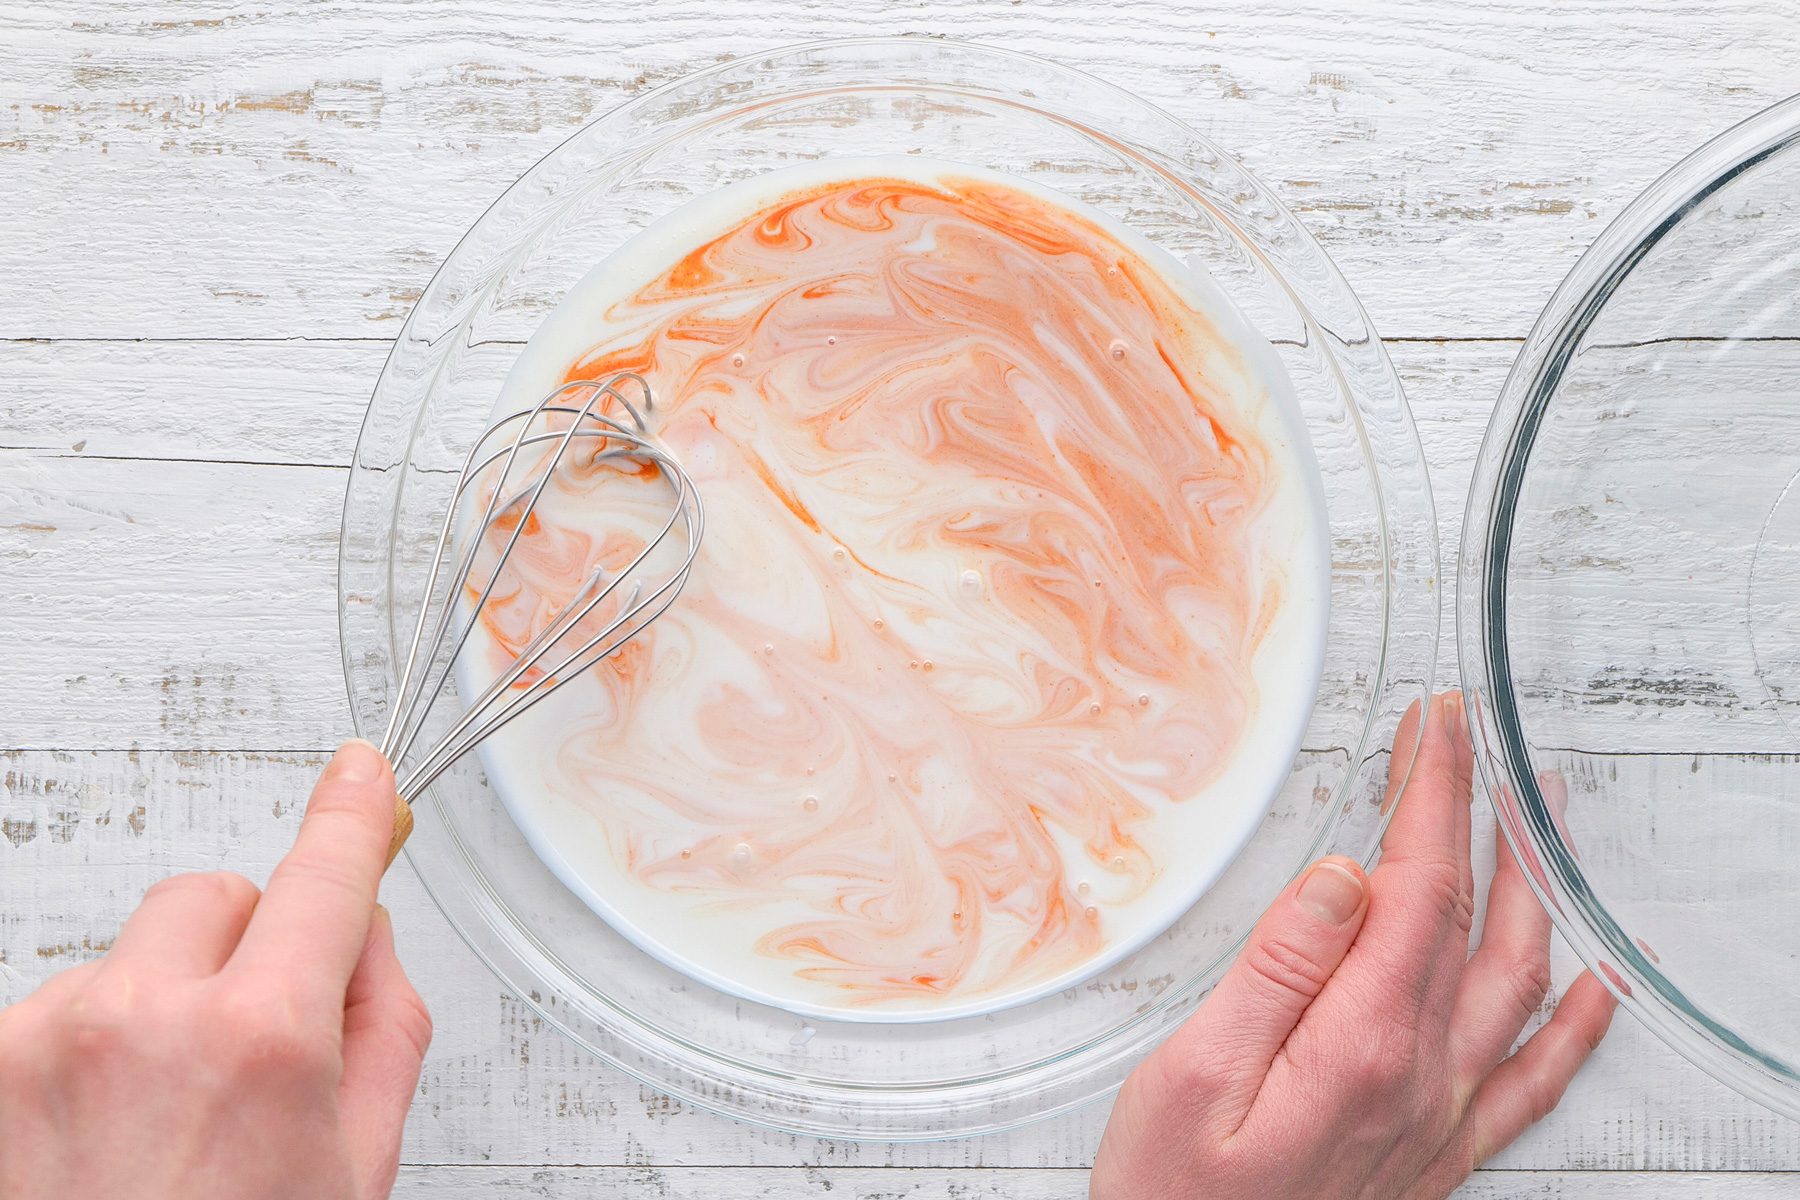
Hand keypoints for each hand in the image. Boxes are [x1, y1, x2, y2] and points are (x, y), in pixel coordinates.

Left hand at [0, 741, 430, 1199]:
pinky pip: (65, 1003)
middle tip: (257, 1029)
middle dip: (250, 939)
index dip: (352, 814)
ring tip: (162, 1118)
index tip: (360, 774)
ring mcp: (50, 1037)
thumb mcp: (355, 1169)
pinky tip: (103, 1134)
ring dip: (162, 1001)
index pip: (323, 877)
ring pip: (135, 953)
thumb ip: (381, 1032)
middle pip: (217, 894)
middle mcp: (144, 1019)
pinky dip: (94, 1045)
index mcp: (261, 1042)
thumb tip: (365, 938)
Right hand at [1091, 693, 1614, 1198]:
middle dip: (1474, 814)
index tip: (1438, 726)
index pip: (1418, 887)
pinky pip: (1533, 1082)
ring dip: (1535, 889)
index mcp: (1359, 1044)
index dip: (1432, 795)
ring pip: (1515, 980)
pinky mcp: (1436, 1153)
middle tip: (1472, 744)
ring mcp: (1437, 1118)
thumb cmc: (1173, 1194)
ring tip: (1537, 822)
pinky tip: (1598, 987)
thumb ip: (1276, 972)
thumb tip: (1344, 882)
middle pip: (1469, 917)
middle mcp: (1419, 1079)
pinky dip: (1576, 1027)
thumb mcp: (1192, 1075)